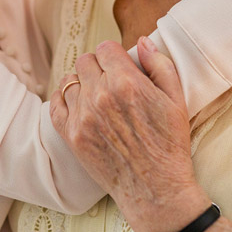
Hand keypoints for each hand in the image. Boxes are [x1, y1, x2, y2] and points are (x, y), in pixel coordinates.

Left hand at [50, 38, 209, 231]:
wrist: (155, 190)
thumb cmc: (170, 145)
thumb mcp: (176, 100)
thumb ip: (159, 65)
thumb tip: (141, 41)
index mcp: (126, 82)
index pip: (105, 48)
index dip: (114, 55)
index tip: (121, 66)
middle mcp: (100, 96)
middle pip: (85, 61)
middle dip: (98, 66)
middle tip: (110, 80)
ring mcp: (83, 116)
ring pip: (69, 80)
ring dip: (82, 82)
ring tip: (96, 94)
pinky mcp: (72, 136)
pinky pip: (55, 103)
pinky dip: (64, 99)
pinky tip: (78, 104)